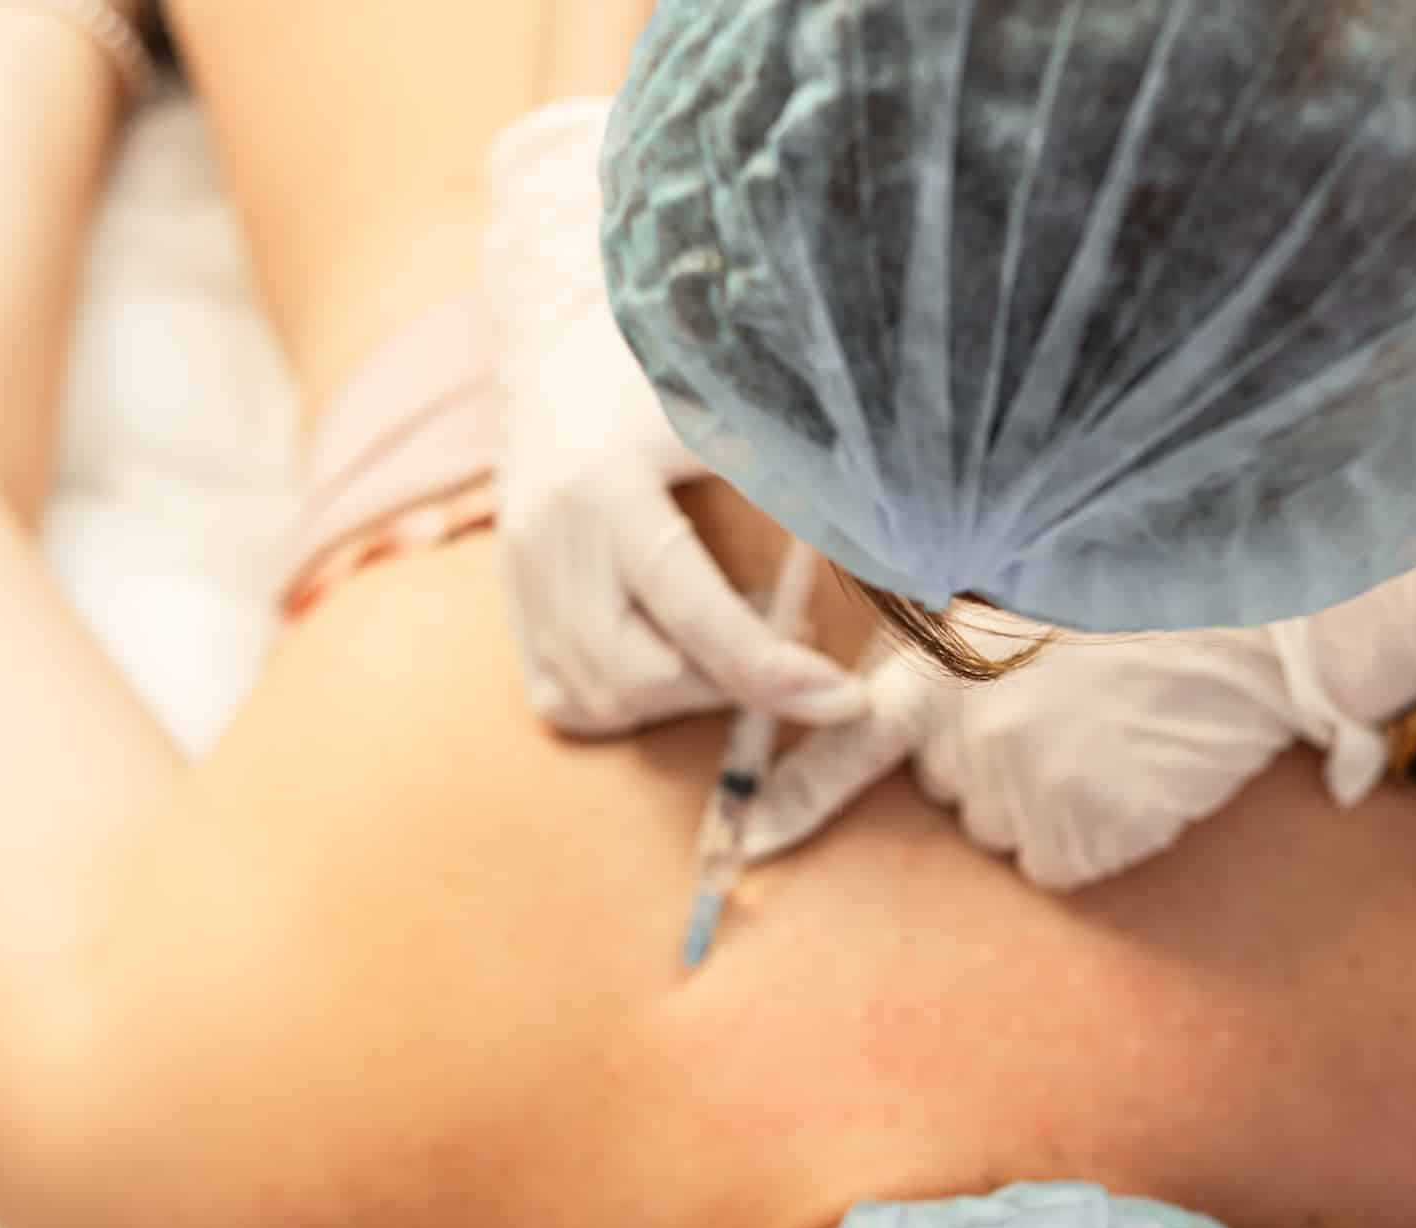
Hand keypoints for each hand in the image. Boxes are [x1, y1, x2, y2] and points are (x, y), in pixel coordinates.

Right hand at [480, 101, 865, 734]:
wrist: (561, 338)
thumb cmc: (669, 366)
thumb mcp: (742, 407)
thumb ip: (811, 477)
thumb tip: (905, 552)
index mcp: (610, 486)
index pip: (697, 615)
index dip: (776, 674)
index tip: (846, 699)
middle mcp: (552, 538)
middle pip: (644, 675)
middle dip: (729, 685)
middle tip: (784, 646)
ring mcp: (520, 572)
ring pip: (603, 697)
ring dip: (683, 695)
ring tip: (729, 642)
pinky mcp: (510, 595)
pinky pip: (563, 695)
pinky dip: (626, 701)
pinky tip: (670, 657)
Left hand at [744, 618, 1381, 889]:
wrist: (1260, 611)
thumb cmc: (1157, 592)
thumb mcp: (1032, 591)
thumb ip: (972, 646)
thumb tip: (925, 700)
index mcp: (947, 661)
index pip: (849, 742)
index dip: (797, 799)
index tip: (745, 847)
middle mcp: (965, 726)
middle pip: (955, 793)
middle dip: (1006, 766)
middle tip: (1083, 708)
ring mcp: (1019, 780)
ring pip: (1012, 832)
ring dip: (1058, 803)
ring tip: (1123, 732)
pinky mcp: (1078, 827)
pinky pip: (1069, 862)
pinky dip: (1106, 835)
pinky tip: (1143, 772)